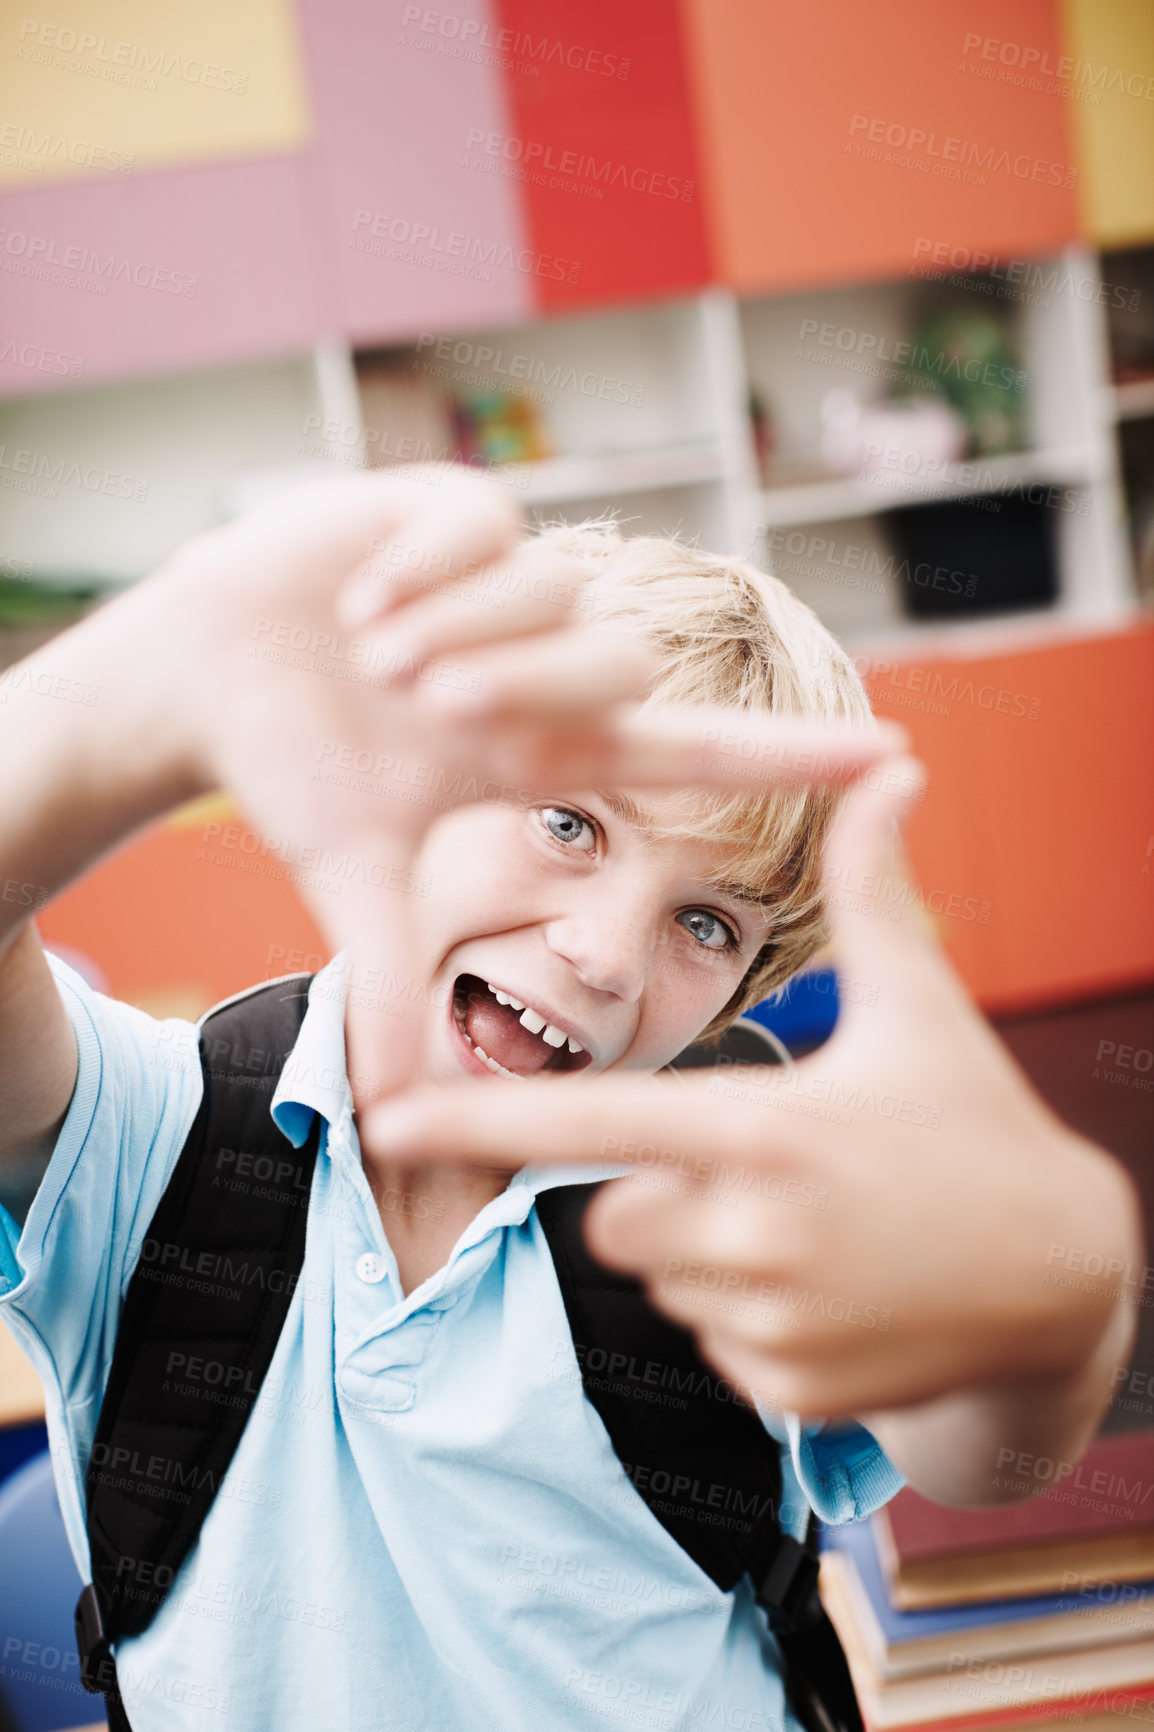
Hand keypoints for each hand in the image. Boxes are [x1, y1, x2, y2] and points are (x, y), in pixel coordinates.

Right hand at [165, 469, 900, 1109]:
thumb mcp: (346, 875)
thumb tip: (393, 1117)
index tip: (894, 757)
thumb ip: (388, 985)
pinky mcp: (450, 511)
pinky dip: (418, 569)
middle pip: (614, 664)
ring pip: (551, 590)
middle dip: (518, 685)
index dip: (790, 757)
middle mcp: (544, 662)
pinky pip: (480, 526)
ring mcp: (505, 582)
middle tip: (426, 707)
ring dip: (455, 632)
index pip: (692, 752)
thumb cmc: (292, 770)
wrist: (206, 673)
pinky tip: (358, 600)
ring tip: (372, 658)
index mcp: (541, 749)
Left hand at [361, 755, 1140, 1422]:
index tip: (384, 1124)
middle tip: (766, 1173)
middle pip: (613, 1210)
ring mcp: (769, 1323)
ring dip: (706, 1253)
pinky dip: (749, 1318)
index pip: (591, 1119)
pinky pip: (710, 1343)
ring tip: (814, 1228)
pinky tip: (833, 1290)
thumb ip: (874, 889)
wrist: (1065, 1281)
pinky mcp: (787, 1392)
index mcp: (763, 1128)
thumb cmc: (976, 1125)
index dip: (480, 1119)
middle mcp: (752, 1233)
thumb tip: (894, 767)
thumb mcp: (923, 1004)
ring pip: (661, 1276)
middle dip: (659, 1189)